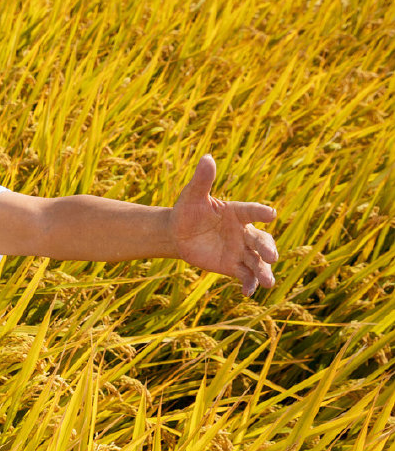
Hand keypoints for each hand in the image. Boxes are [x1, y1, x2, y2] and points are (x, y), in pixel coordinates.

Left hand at [170, 155, 278, 296]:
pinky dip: (248, 284)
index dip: (261, 212)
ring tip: (268, 282)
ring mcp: (240, 250)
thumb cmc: (187, 211)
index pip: (251, 211)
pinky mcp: (232, 265)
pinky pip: (244, 275)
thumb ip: (202, 180)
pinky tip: (248, 293)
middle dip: (266, 248)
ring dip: (264, 271)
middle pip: (260, 240)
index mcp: (237, 212)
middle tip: (272, 256)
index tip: (271, 213)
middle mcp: (244, 232)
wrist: (179, 234)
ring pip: (257, 261)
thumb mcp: (191, 196)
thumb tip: (207, 157)